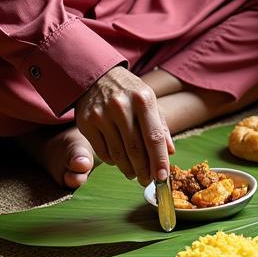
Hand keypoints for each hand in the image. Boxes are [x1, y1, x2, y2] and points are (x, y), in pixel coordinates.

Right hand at [74, 65, 175, 185]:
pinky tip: (119, 161)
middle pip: (135, 149)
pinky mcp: (86, 122)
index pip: (154, 136)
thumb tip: (170, 151)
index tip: (162, 177)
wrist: (97, 75)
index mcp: (143, 99)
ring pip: (118, 153)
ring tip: (135, 174)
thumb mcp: (149, 100)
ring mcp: (102, 114)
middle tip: (148, 181)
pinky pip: (102, 151)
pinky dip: (113, 161)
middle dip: (144, 170)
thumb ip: (161, 125)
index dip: (159, 160)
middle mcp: (122, 106)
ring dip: (129, 169)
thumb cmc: (129, 91)